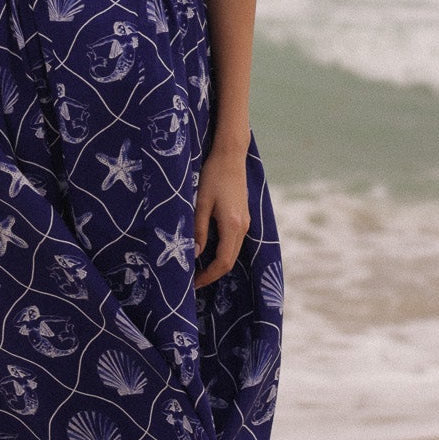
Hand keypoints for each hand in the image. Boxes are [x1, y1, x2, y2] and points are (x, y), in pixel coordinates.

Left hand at [192, 143, 250, 288]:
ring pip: (233, 252)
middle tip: (192, 281)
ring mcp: (245, 222)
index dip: (208, 276)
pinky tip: (207, 251)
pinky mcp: (243, 217)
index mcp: (233, 225)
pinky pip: (234, 242)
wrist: (231, 156)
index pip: (223, 261)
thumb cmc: (213, 176)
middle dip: (212, 273)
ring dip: (217, 264)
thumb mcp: (201, 203)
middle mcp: (243, 227)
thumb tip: (195, 254)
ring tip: (197, 269)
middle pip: (230, 260)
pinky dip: (222, 252)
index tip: (193, 283)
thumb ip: (198, 230)